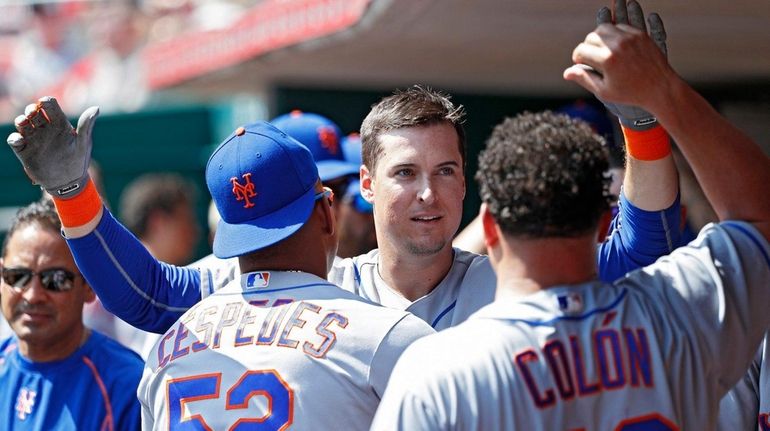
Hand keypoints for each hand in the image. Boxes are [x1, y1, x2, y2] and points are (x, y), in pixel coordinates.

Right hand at [6, 97, 98, 197]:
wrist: (69, 183)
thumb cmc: (78, 161)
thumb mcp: (83, 143)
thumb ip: (86, 125)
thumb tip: (97, 108)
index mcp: (59, 124)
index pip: (50, 106)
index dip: (45, 102)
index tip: (44, 103)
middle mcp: (45, 130)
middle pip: (33, 112)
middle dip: (30, 109)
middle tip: (32, 113)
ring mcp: (34, 140)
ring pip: (22, 124)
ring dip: (20, 120)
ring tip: (23, 122)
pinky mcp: (25, 151)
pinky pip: (14, 140)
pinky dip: (14, 138)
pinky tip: (19, 139)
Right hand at [564, 0, 670, 129]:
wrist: (661, 88)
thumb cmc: (630, 94)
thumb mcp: (604, 91)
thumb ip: (584, 79)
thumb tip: (566, 73)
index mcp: (607, 60)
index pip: (581, 51)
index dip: (577, 59)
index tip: (581, 65)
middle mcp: (618, 45)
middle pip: (591, 37)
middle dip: (587, 47)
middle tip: (591, 58)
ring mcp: (630, 37)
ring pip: (604, 28)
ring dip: (599, 37)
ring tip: (602, 50)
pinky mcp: (640, 34)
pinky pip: (620, 26)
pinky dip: (614, 34)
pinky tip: (615, 46)